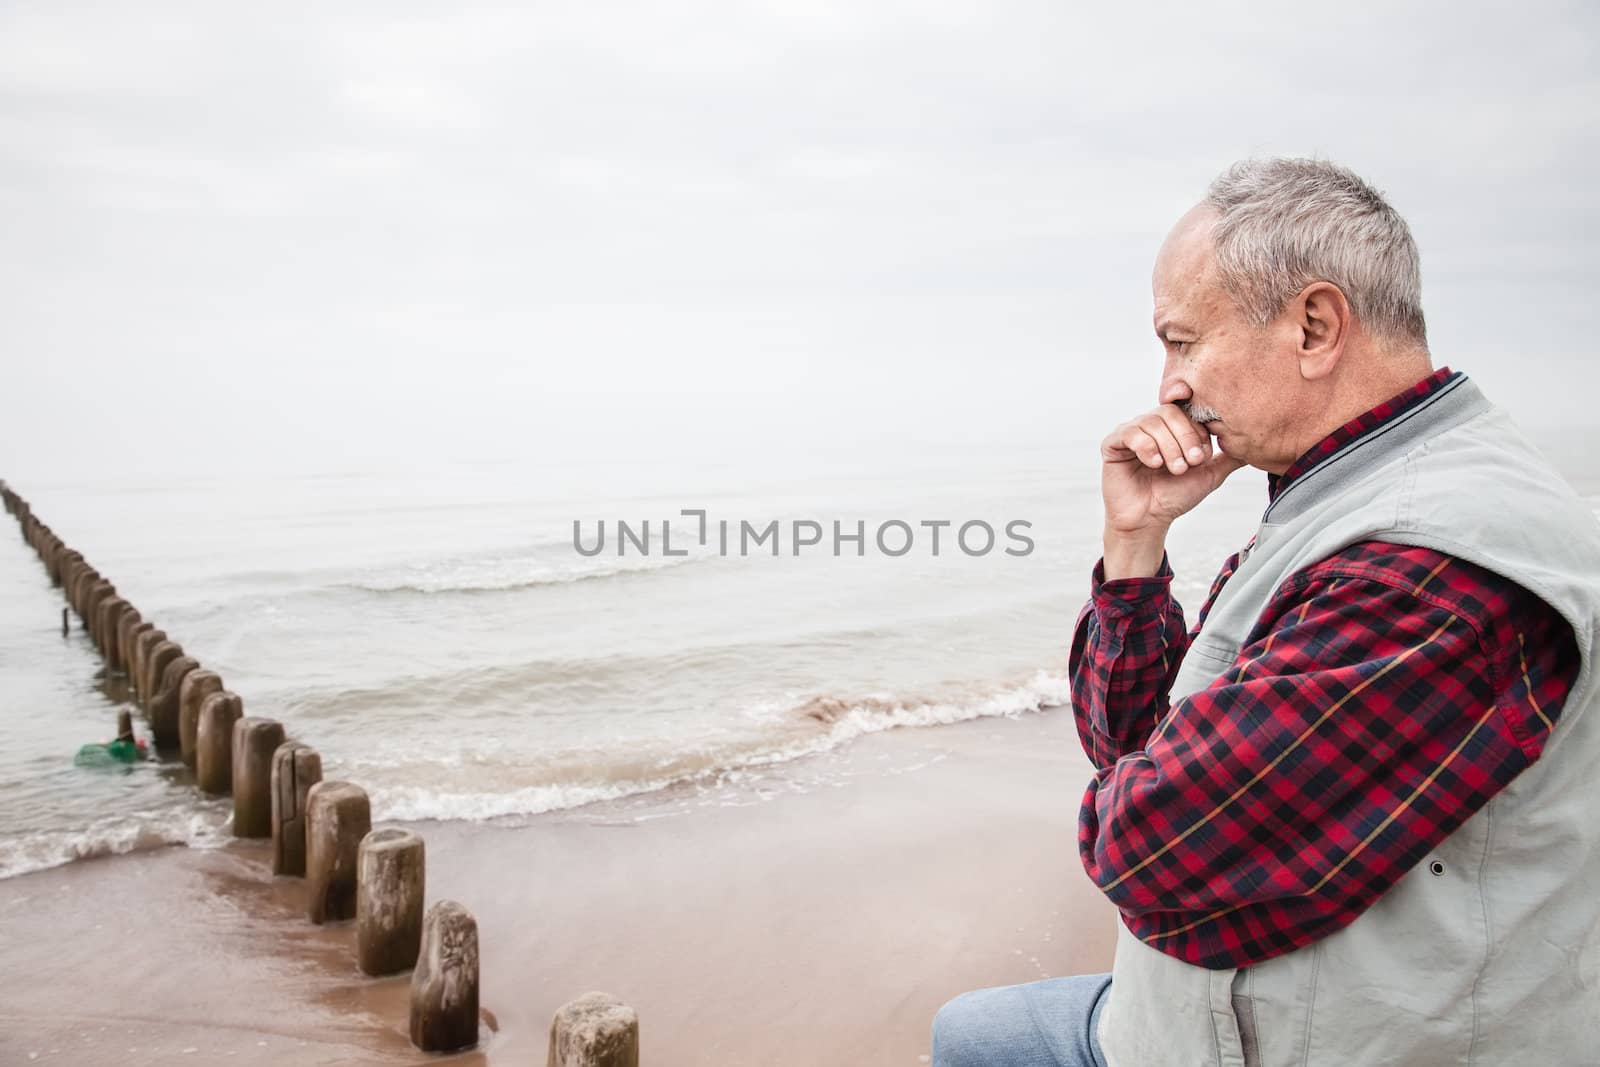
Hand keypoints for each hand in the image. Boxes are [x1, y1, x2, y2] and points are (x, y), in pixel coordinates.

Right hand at [1098, 405, 1246, 577]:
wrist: (1149, 520)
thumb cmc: (1175, 496)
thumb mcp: (1210, 474)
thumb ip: (1230, 457)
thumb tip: (1257, 444)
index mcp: (1172, 428)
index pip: (1188, 411)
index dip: (1198, 430)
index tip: (1204, 456)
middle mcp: (1151, 425)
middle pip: (1170, 412)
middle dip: (1185, 437)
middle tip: (1190, 463)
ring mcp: (1131, 433)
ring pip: (1152, 422)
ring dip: (1168, 446)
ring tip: (1174, 469)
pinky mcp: (1113, 444)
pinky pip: (1130, 433)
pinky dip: (1146, 447)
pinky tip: (1154, 464)